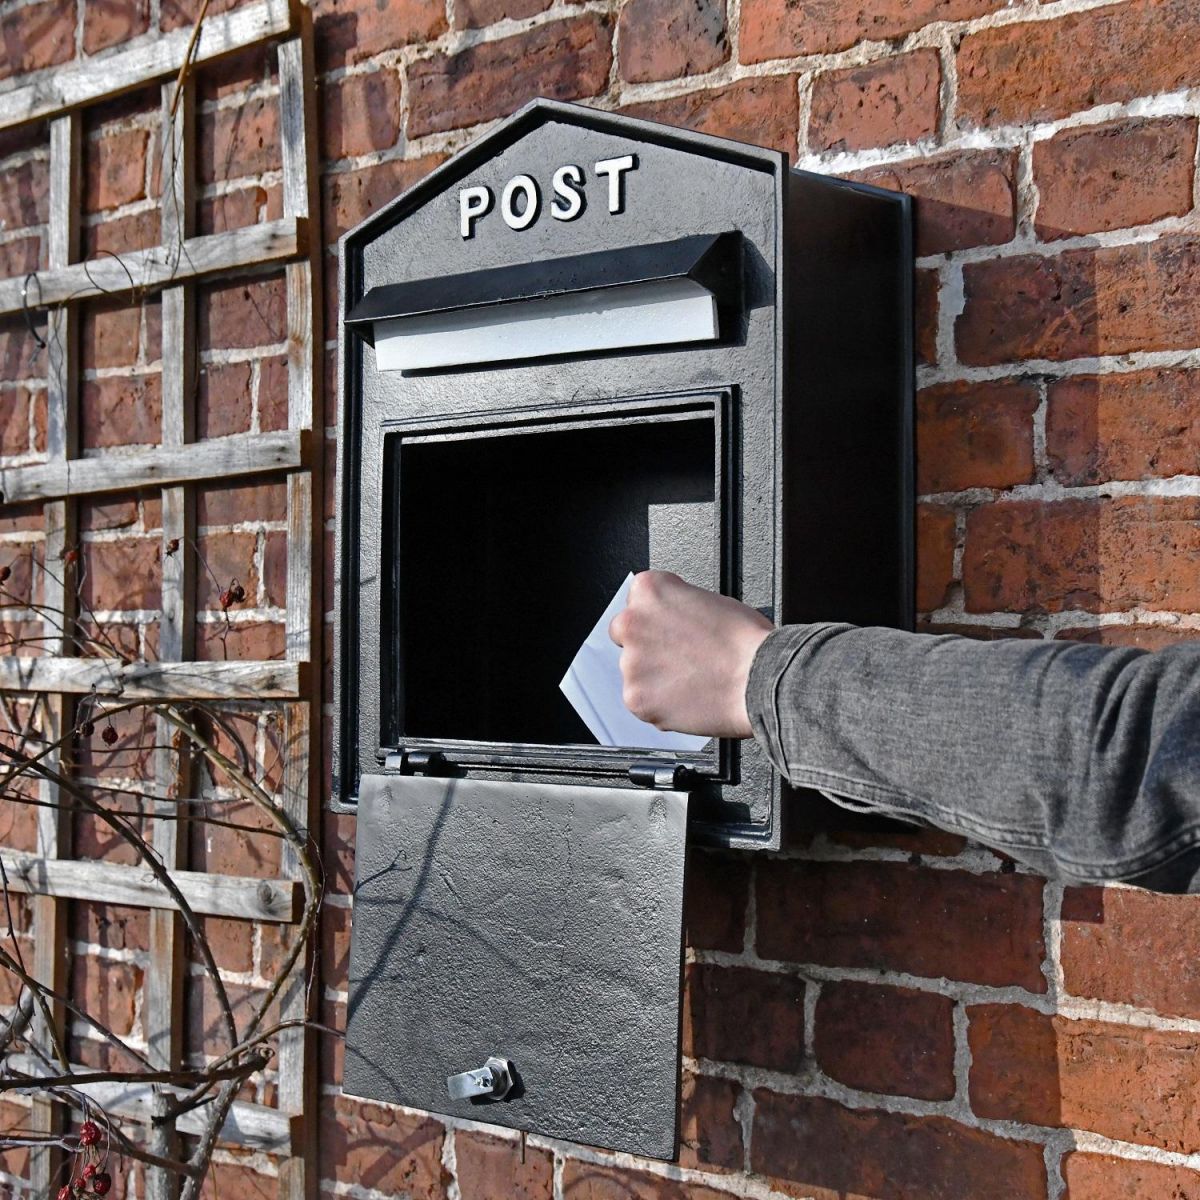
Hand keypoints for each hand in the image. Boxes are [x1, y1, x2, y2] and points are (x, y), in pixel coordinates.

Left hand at [608, 571, 773, 738]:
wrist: (761, 679)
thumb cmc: (747, 641)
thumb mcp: (710, 599)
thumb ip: (677, 606)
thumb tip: (670, 621)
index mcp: (650, 590)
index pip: (638, 601)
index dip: (659, 617)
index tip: (672, 628)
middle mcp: (633, 623)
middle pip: (626, 634)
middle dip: (648, 646)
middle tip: (680, 657)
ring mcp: (632, 663)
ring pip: (635, 672)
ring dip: (655, 677)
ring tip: (692, 680)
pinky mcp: (636, 698)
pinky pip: (642, 702)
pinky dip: (660, 704)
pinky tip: (687, 697)